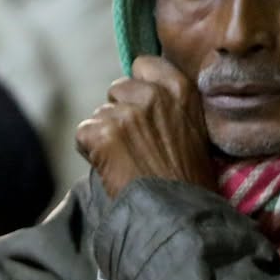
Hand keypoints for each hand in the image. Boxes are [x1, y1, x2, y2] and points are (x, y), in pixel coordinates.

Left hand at [75, 56, 213, 197]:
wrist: (180, 216)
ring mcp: (126, 114)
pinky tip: (111, 169)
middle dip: (120, 112)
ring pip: (99, 114)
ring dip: (106, 134)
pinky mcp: (103, 134)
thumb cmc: (191, 182)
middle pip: (117, 88)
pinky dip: (90, 151)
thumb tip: (143, 101)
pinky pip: (83, 134)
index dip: (138, 88)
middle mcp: (153, 95)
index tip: (143, 109)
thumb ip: (171, 109)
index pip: (143, 64)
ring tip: (126, 162)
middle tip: (134, 143)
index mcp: (180, 90)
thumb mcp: (195, 132)